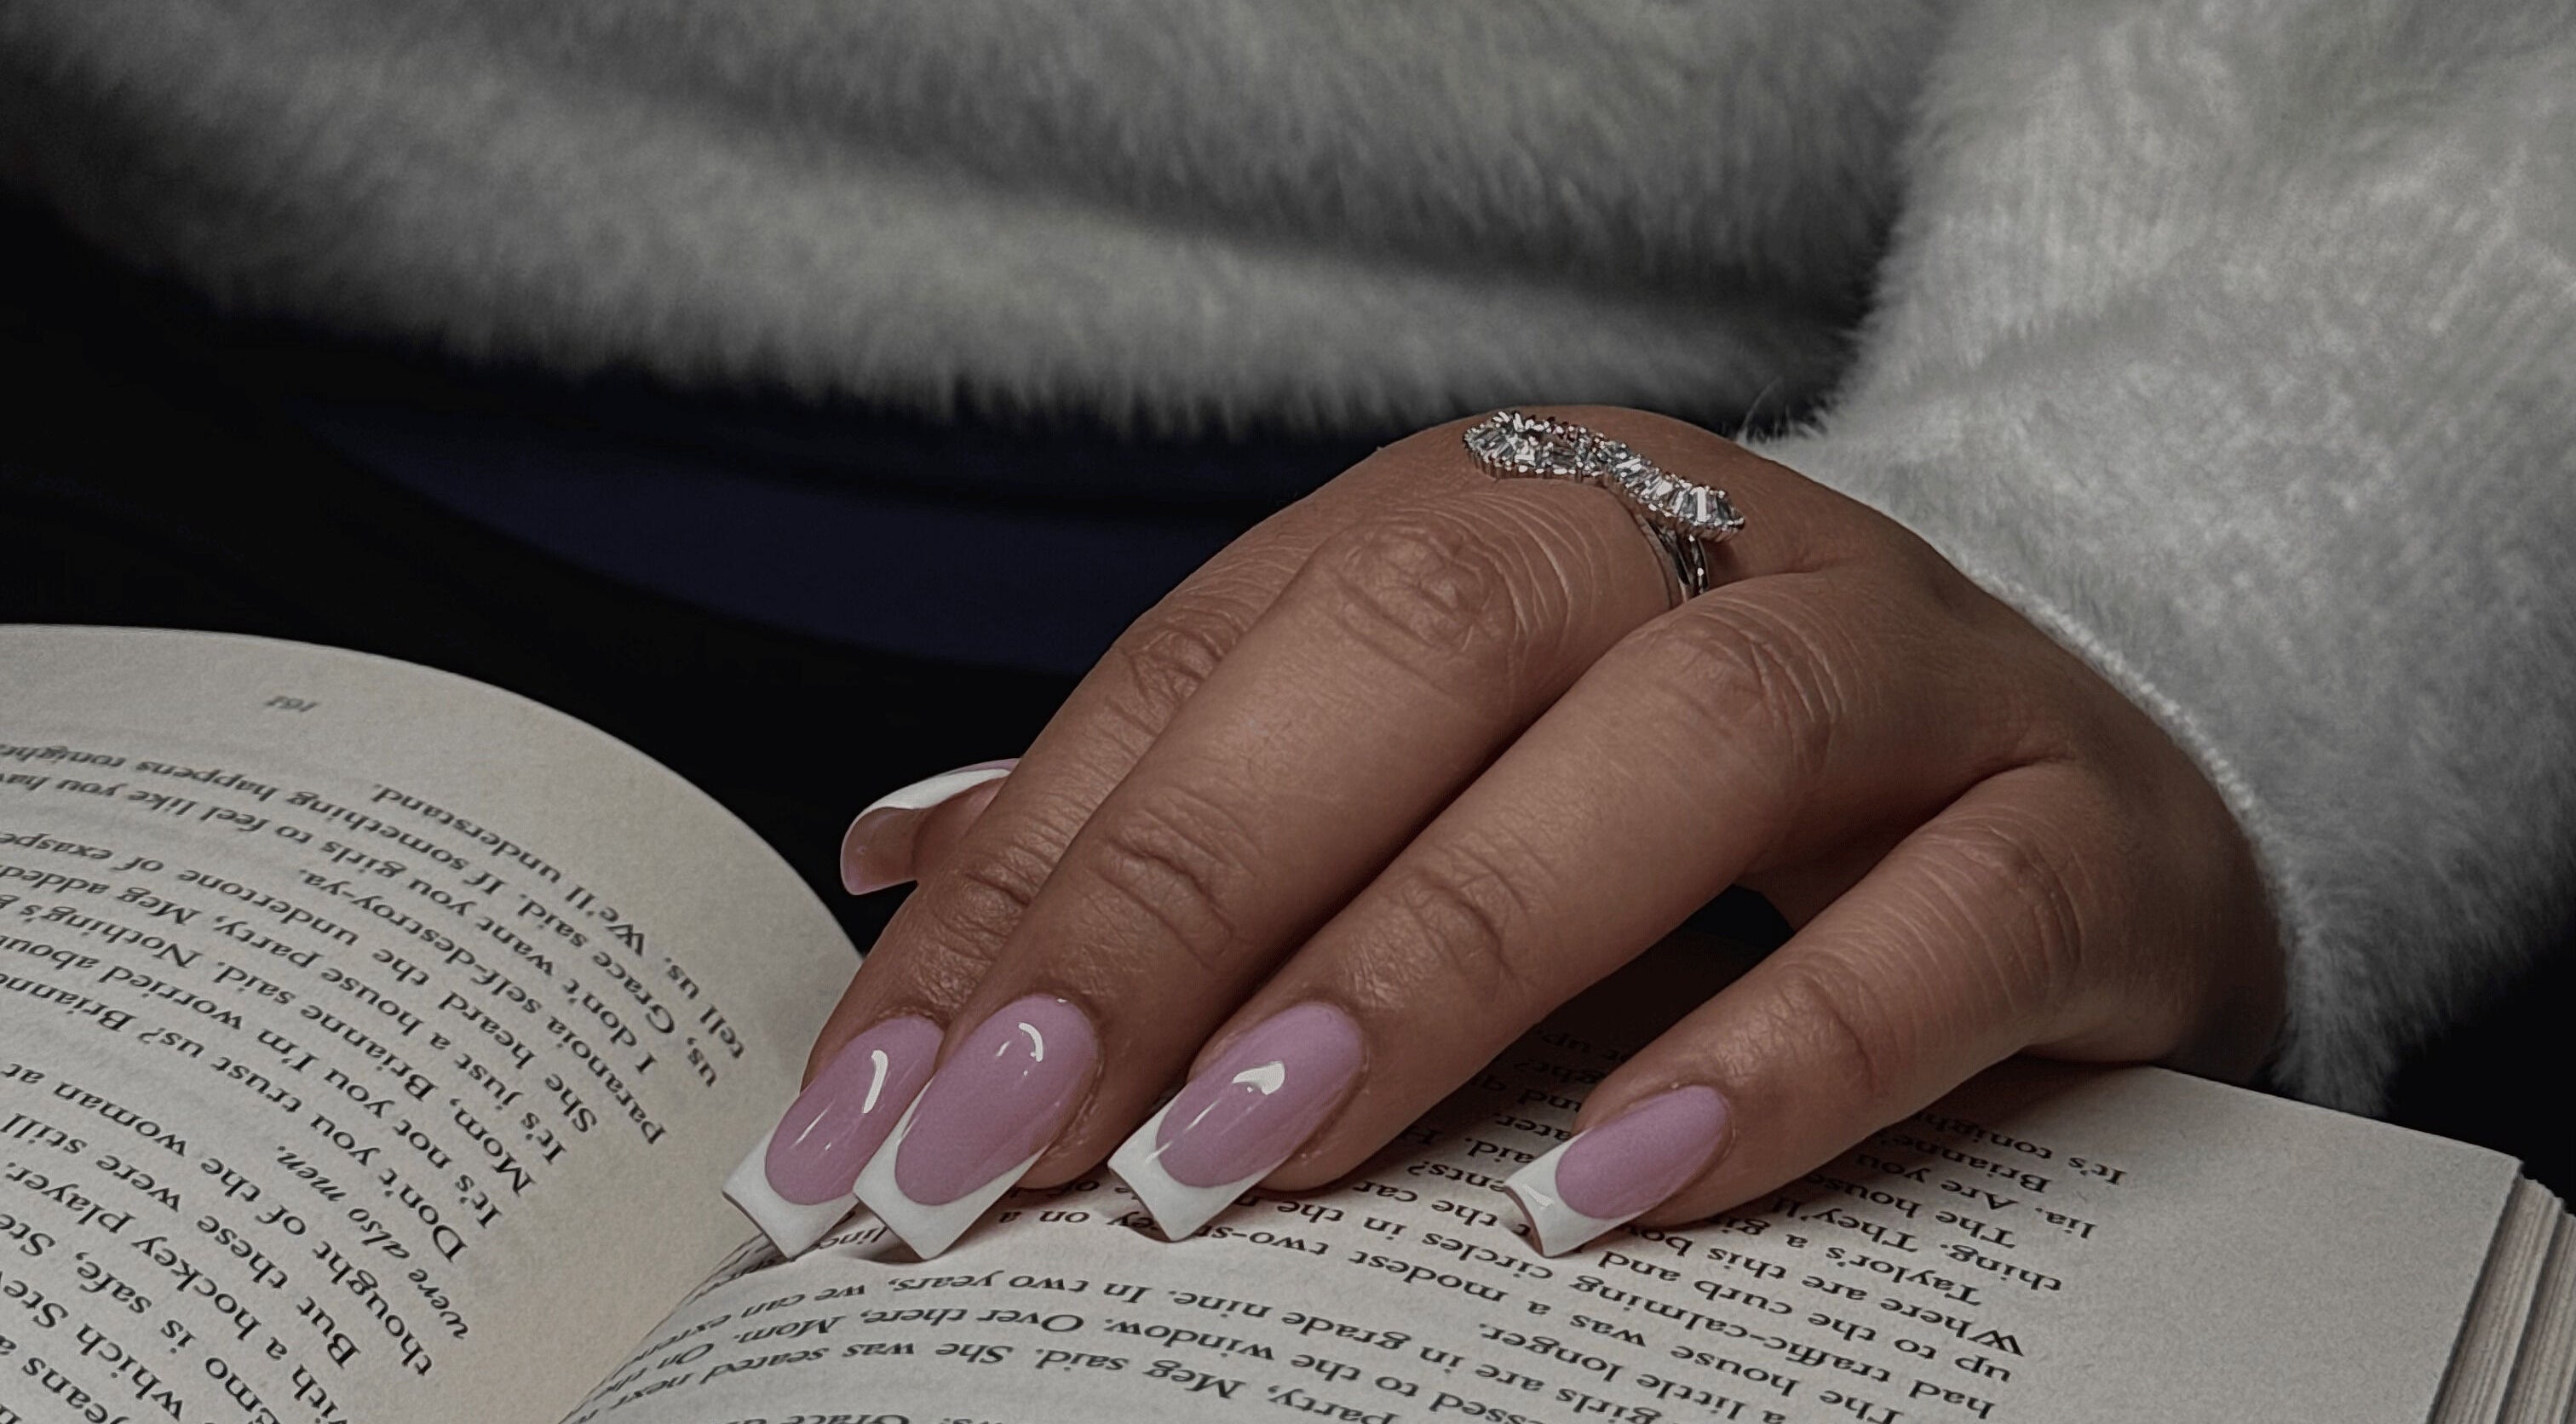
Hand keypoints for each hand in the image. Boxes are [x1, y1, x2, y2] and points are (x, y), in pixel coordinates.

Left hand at [752, 406, 2281, 1258]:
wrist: (2088, 783)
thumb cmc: (1701, 810)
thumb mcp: (1431, 777)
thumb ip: (1194, 804)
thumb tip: (901, 862)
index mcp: (1506, 513)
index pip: (1218, 666)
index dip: (1033, 881)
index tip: (879, 1097)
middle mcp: (1702, 542)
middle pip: (1420, 647)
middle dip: (1185, 892)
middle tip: (1011, 1132)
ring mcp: (1913, 668)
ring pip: (1688, 740)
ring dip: (1440, 952)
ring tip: (1245, 1154)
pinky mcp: (2083, 829)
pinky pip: (1951, 916)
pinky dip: (1777, 1054)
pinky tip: (1605, 1197)